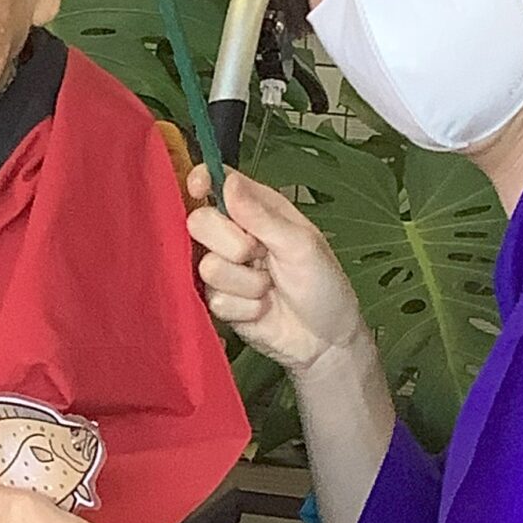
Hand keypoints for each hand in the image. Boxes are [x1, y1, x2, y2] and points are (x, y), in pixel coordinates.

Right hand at [185, 164, 367, 377]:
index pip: (216, 182)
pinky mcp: (217, 300)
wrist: (323, 342)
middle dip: (231, 244)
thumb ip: (261, 216)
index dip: (201, 181)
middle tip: (259, 255)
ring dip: (245, 283)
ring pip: (206, 265)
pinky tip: (262, 310)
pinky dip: (244, 307)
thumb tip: (226, 182)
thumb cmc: (323, 285)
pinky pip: (214, 298)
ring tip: (269, 288)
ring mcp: (223, 268)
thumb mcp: (301, 244)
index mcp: (256, 209)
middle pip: (198, 221)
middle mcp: (233, 234)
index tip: (198, 188)